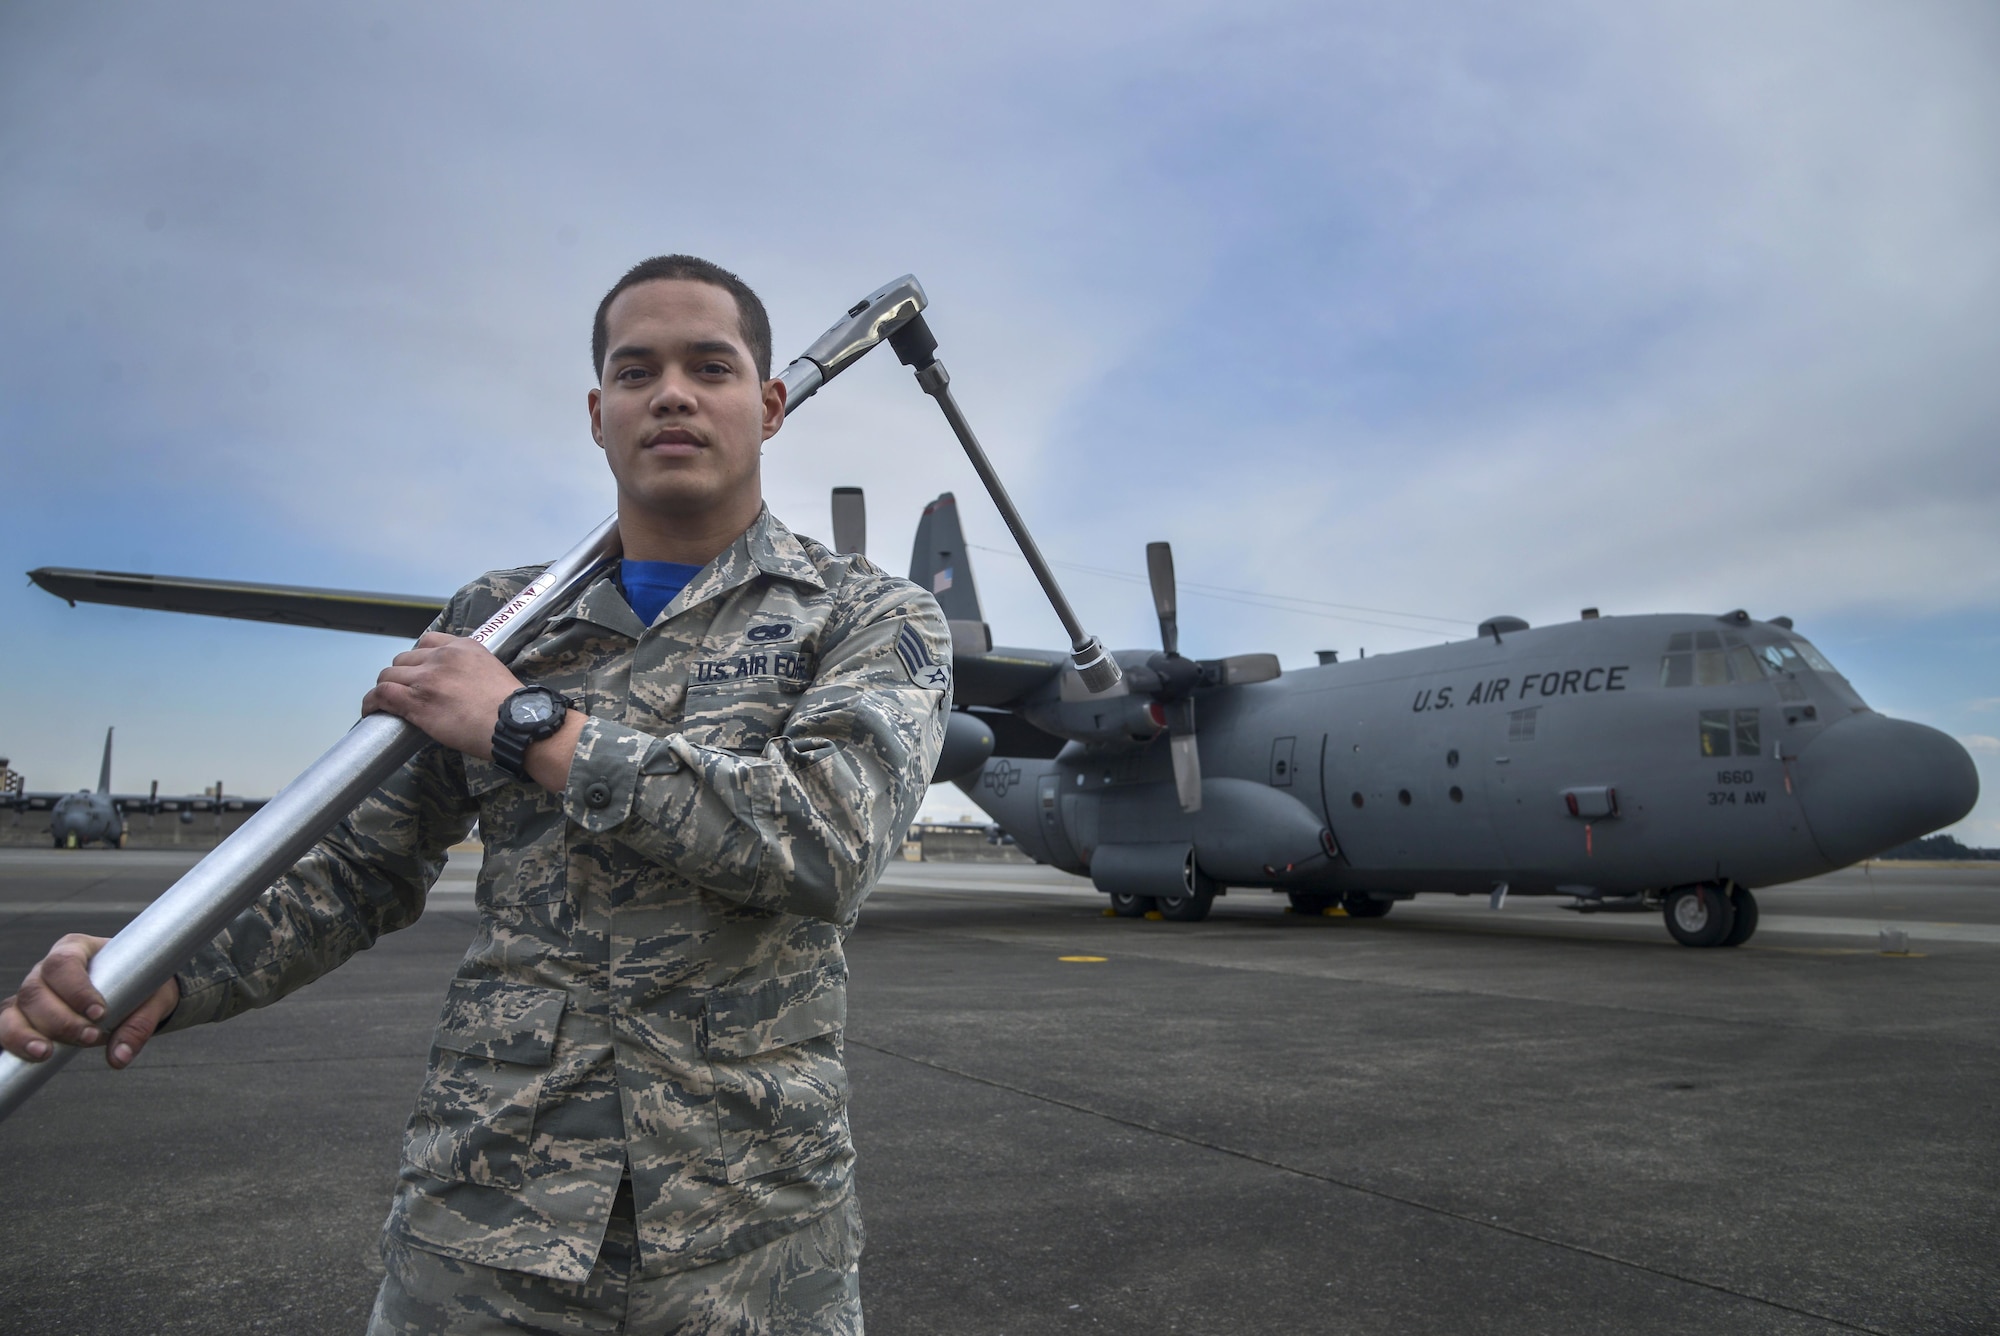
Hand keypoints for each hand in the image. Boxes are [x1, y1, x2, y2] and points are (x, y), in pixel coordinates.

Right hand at [0, 934, 179, 1068]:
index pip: (64, 963)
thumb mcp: (153, 998)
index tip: (99, 1012)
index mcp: (77, 949)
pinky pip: (5, 1028)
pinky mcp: (23, 1016)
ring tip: (47, 1053)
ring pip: (15, 1010)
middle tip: (90, 1037)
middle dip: (60, 1019)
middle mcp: (47, 968)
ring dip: (27, 1034)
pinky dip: (13, 1043)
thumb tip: (119, 1057)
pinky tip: (29, 1056)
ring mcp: (31, 992)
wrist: (136, 991)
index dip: (76, 989)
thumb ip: (139, 1025)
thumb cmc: (142, 986)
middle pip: (36, 990)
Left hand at [362, 631, 522, 758]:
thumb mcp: (493, 671)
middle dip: (402, 676)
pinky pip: (381, 694)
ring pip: (388, 675)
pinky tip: (371, 711)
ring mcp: (427, 679)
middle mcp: (442, 657)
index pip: (427, 641)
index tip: (419, 673)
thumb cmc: (512, 707)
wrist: (515, 723)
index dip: (418, 659)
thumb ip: (471, 669)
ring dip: (386, 689)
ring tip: (385, 704)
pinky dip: (371, 702)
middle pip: (404, 659)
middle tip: (406, 693)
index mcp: (463, 647)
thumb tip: (458, 686)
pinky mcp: (416, 701)